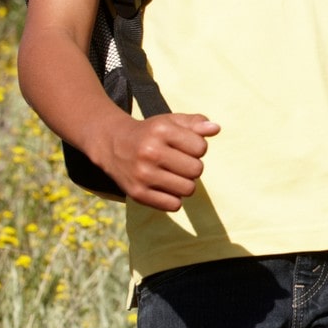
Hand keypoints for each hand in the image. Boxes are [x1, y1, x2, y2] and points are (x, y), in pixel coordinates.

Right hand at [97, 113, 219, 211]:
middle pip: (197, 170)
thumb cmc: (150, 133)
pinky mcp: (137, 193)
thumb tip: (215, 128)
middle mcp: (150, 152)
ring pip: (188, 189)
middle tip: (178, 162)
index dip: (197, 148)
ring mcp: (142, 174)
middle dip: (192, 167)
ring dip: (185, 183)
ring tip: (172, 174)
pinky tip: (163, 186)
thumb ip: (195, 123)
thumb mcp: (170, 121)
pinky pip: (174, 205)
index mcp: (160, 131)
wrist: (113, 144)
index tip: (184, 146)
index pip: (201, 148)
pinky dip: (173, 198)